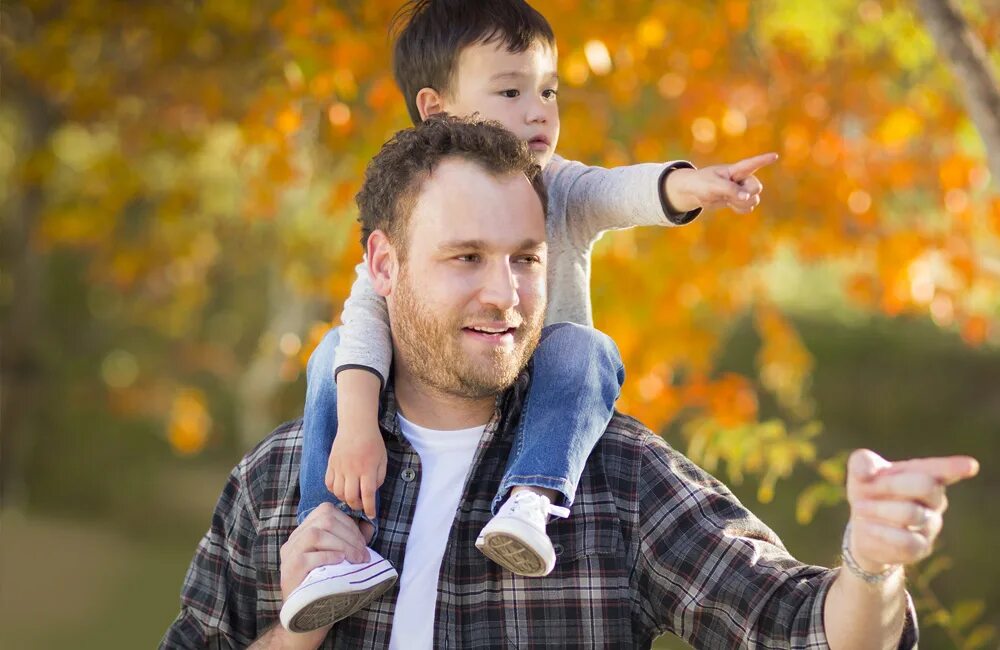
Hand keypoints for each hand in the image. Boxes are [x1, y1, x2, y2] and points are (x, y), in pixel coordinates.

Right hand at [272, 504, 369, 646]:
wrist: (308, 617)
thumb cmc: (327, 585)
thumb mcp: (341, 558)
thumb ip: (352, 540)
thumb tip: (369, 524)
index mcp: (304, 532)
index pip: (326, 511)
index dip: (348, 523)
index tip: (362, 543)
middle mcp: (293, 540)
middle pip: (323, 519)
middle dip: (349, 534)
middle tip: (362, 554)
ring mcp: (289, 555)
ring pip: (316, 533)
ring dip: (342, 544)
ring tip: (356, 559)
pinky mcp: (289, 571)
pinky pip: (308, 557)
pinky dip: (329, 556)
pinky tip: (340, 563)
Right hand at [326, 420, 386, 518]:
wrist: (356, 425)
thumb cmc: (373, 442)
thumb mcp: (383, 460)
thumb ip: (379, 478)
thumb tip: (371, 493)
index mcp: (367, 468)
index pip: (368, 495)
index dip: (370, 508)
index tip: (372, 515)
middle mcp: (352, 469)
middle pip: (351, 497)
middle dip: (356, 506)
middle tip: (361, 506)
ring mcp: (339, 467)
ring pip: (338, 492)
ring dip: (345, 499)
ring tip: (352, 497)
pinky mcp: (331, 464)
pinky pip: (329, 483)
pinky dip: (334, 490)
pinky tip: (341, 489)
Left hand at [663, 152, 777, 213]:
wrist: (694, 192)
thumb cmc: (702, 183)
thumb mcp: (714, 185)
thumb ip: (731, 190)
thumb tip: (748, 198)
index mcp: (735, 170)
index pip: (751, 164)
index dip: (763, 160)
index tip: (775, 156)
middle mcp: (742, 179)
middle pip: (756, 187)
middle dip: (747, 194)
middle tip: (731, 195)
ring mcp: (741, 189)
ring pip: (754, 199)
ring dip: (743, 203)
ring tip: (729, 201)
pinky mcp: (738, 199)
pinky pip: (749, 207)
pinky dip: (742, 209)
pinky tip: (731, 205)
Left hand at [845, 449, 978, 572]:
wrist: (862, 526)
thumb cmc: (869, 491)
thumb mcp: (861, 472)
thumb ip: (862, 463)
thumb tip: (866, 473)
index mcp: (924, 476)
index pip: (942, 470)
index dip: (955, 467)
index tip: (969, 466)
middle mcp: (935, 500)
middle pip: (925, 485)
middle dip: (891, 484)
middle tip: (865, 488)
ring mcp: (931, 525)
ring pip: (911, 513)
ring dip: (879, 509)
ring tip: (858, 508)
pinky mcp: (920, 548)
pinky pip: (904, 540)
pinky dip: (879, 531)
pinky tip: (864, 526)